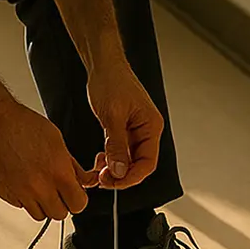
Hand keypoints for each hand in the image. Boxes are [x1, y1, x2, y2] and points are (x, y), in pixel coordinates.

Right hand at [0, 100, 98, 221]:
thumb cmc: (23, 124)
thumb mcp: (57, 139)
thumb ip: (72, 165)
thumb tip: (84, 180)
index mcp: (57, 172)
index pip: (78, 204)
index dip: (78, 199)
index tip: (74, 193)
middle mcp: (39, 187)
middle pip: (59, 214)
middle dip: (60, 203)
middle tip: (56, 189)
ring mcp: (20, 193)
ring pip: (39, 214)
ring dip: (42, 204)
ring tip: (37, 183)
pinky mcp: (4, 194)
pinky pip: (20, 206)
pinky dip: (24, 198)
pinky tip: (22, 180)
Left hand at [86, 66, 163, 188]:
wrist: (103, 64)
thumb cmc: (111, 82)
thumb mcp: (112, 116)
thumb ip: (117, 145)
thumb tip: (120, 171)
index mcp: (151, 126)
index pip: (148, 162)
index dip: (131, 177)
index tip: (114, 184)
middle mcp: (147, 129)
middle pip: (139, 163)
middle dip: (121, 175)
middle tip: (102, 180)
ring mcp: (136, 129)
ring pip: (128, 159)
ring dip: (114, 168)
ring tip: (98, 171)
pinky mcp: (124, 128)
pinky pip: (121, 150)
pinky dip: (111, 158)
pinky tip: (100, 160)